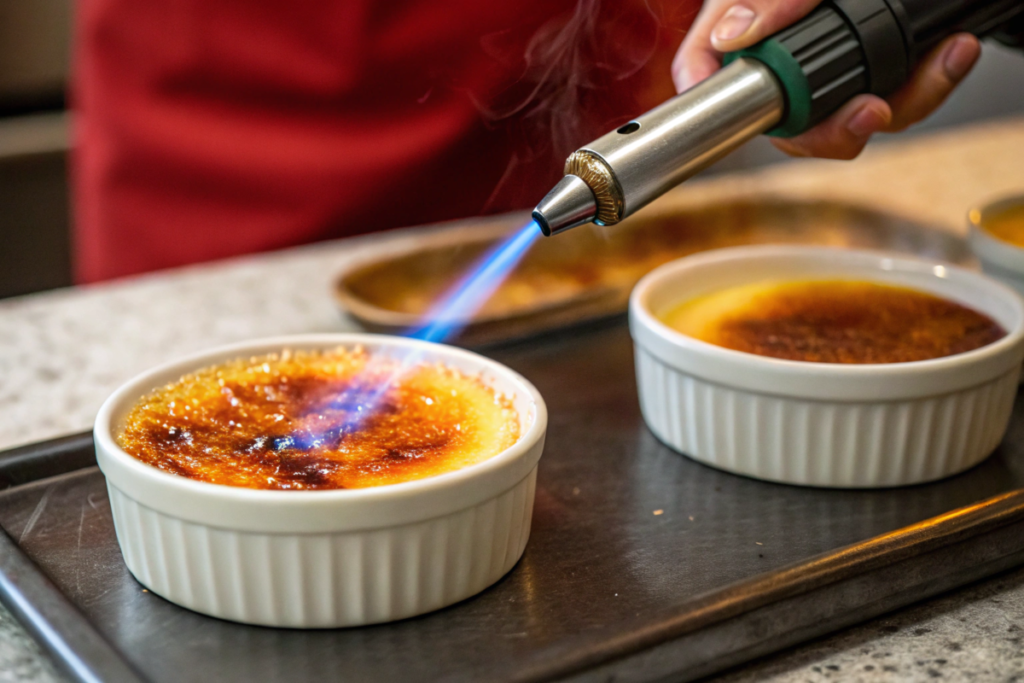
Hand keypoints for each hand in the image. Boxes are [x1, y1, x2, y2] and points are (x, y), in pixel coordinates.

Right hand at [671, 0, 981, 158]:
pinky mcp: (875, 78)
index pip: (713, 94)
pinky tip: (953, 50)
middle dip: (838, 132)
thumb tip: (734, 33)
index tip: (772, 118)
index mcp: (742, 49)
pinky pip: (900, 101)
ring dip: (907, 102)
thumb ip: (759, 0)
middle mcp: (783, 73)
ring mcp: (829, 84)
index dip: (730, 118)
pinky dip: (932, 81)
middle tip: (870, 109)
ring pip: (855, 126)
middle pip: (794, 135)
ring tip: (945, 58)